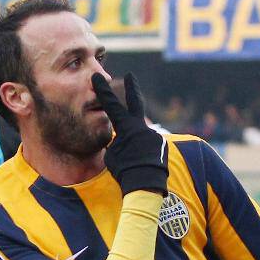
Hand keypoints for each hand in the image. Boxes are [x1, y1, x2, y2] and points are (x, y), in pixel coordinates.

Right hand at [92, 73, 168, 195]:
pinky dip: (143, 153)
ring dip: (135, 146)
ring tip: (133, 161)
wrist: (146, 184)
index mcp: (126, 127)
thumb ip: (116, 141)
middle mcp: (142, 127)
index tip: (97, 76)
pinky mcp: (161, 144)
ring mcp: (153, 134)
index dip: (104, 91)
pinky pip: (148, 146)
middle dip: (132, 88)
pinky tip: (142, 164)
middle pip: (136, 103)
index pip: (112, 106)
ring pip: (140, 136)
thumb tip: (120, 139)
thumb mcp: (112, 155)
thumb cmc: (124, 171)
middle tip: (130, 75)